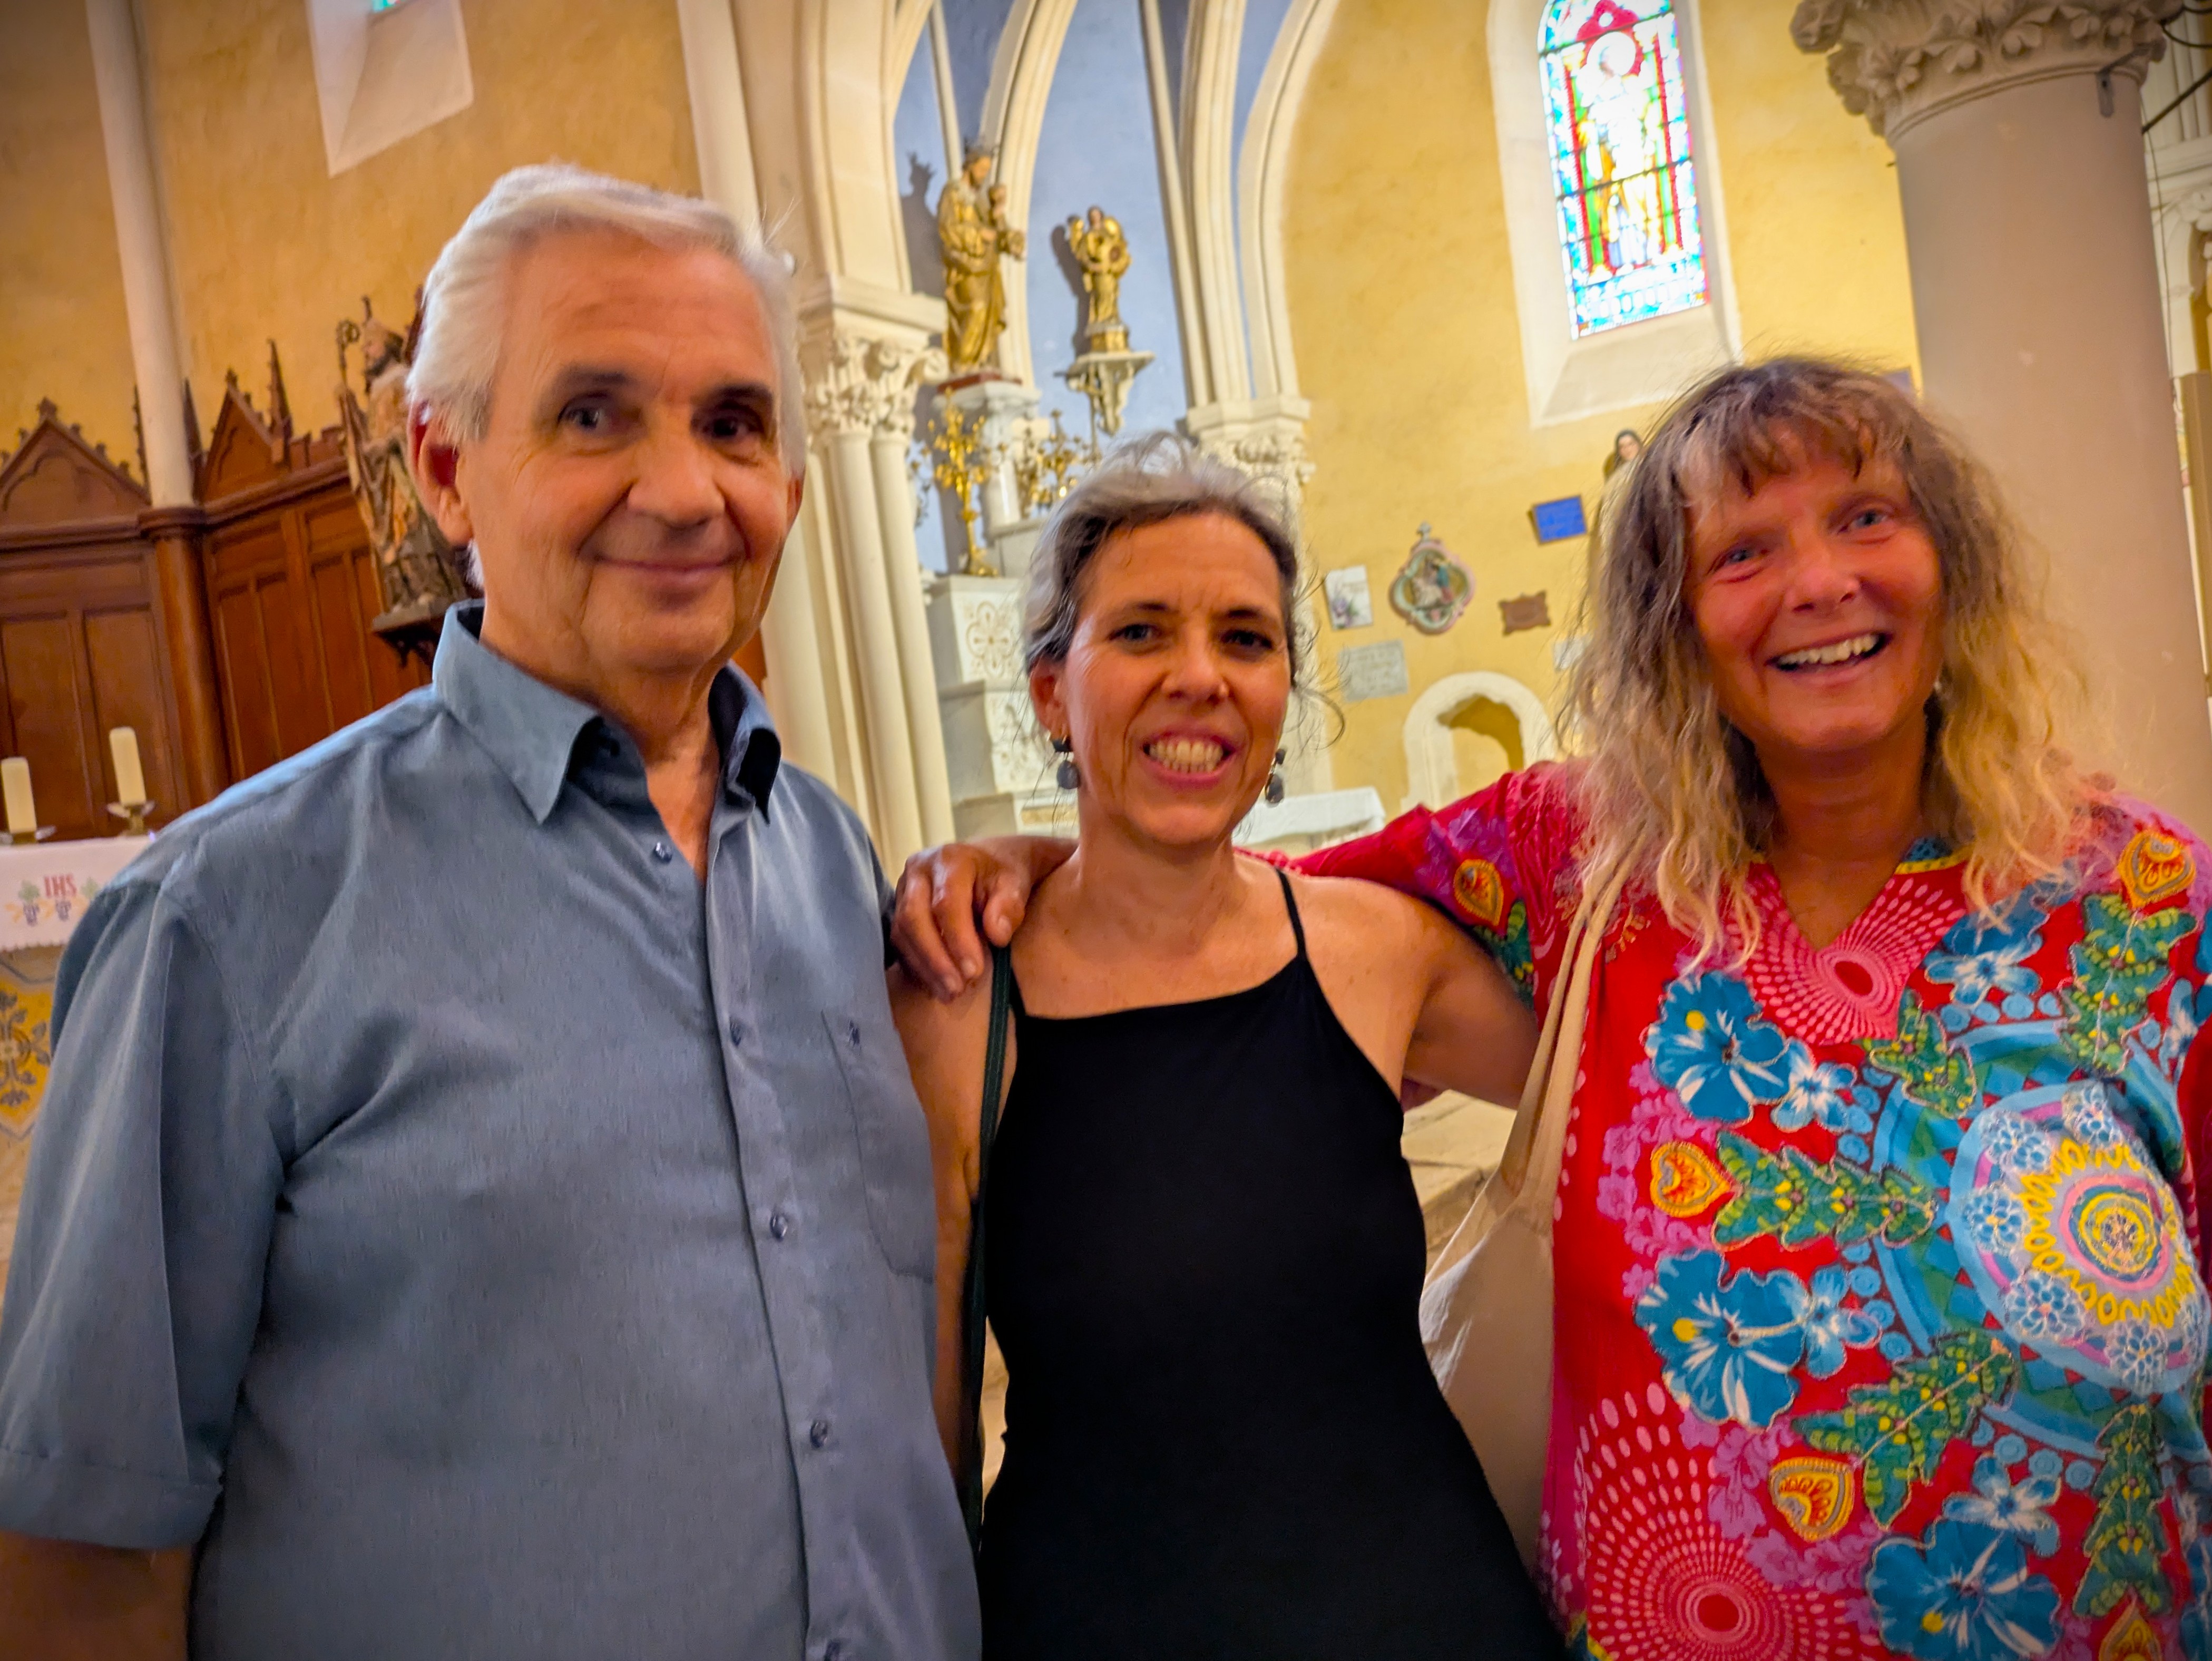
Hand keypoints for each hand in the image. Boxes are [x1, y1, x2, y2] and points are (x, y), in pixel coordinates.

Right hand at [891, 837, 1071, 999]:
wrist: (990, 861)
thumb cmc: (1004, 874)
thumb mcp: (1016, 884)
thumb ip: (1009, 905)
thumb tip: (997, 935)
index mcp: (949, 859)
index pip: (946, 903)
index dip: (958, 940)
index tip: (974, 972)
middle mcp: (918, 871)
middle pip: (913, 918)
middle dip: (934, 959)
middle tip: (956, 990)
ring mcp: (903, 890)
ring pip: (901, 933)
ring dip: (924, 968)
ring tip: (949, 994)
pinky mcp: (898, 910)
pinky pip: (899, 943)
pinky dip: (916, 967)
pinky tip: (935, 987)